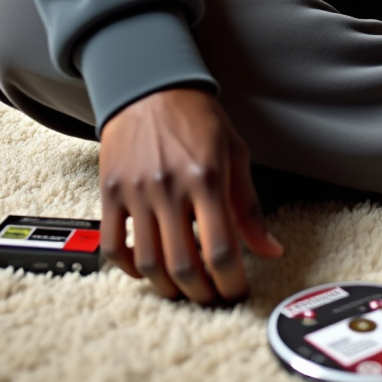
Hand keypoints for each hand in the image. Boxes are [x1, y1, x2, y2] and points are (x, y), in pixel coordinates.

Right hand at [99, 87, 282, 303]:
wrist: (150, 85)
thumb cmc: (198, 117)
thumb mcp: (235, 152)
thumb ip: (250, 206)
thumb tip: (271, 249)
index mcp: (207, 177)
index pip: (221, 250)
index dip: (231, 284)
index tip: (236, 293)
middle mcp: (169, 187)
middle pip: (183, 265)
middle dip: (202, 293)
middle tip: (212, 296)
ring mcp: (136, 191)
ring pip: (148, 263)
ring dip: (169, 287)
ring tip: (183, 287)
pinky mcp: (110, 191)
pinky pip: (113, 246)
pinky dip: (130, 269)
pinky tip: (147, 268)